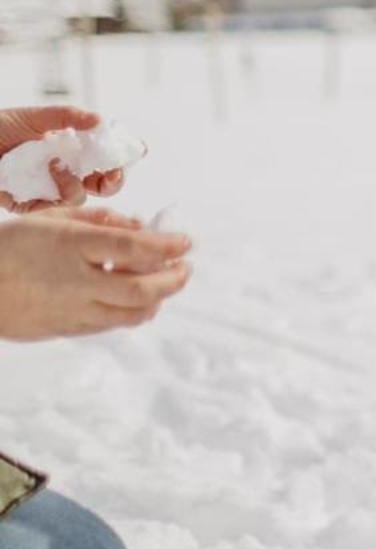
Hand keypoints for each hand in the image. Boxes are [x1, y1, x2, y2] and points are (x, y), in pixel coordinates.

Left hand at [0, 106, 125, 211]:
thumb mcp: (35, 116)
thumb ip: (68, 116)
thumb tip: (101, 121)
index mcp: (70, 150)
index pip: (107, 157)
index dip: (124, 157)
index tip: (136, 152)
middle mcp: (64, 171)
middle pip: (103, 184)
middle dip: (113, 180)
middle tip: (110, 175)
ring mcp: (48, 189)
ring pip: (81, 198)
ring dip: (74, 183)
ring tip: (55, 166)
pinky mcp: (31, 205)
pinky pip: (54, 208)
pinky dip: (55, 194)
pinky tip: (45, 177)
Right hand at [0, 208, 192, 340]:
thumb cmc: (10, 245)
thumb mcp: (50, 219)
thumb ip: (99, 220)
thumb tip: (140, 226)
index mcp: (70, 246)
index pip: (132, 247)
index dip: (167, 245)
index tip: (185, 241)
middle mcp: (75, 281)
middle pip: (141, 289)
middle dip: (173, 280)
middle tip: (185, 268)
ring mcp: (71, 310)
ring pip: (132, 314)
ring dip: (158, 299)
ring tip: (166, 284)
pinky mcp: (66, 329)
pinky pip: (111, 324)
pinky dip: (133, 312)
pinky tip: (138, 299)